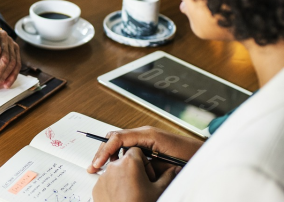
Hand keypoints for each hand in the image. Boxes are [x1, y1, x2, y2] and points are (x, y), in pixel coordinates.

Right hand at [87, 126, 202, 176]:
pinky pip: (129, 146)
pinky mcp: (149, 143)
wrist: (206, 155)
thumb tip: (127, 167)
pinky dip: (119, 155)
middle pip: (115, 137)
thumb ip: (145, 163)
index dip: (104, 150)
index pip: (118, 138)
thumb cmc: (191, 157)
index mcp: (147, 134)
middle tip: (94, 166)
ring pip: (120, 142)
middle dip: (102, 151)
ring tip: (101, 167)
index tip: (97, 163)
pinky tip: (117, 166)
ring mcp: (146, 137)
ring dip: (110, 154)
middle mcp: (145, 133)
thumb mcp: (166, 164)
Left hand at [92, 147, 178, 201]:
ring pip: (114, 171)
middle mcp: (114, 166)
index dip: (144, 162)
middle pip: (124, 161)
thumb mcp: (159, 190)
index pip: (136, 151)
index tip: (147, 174)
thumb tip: (175, 169)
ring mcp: (103, 176)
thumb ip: (168, 176)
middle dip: (133, 170)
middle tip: (140, 185)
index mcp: (130, 162)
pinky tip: (122, 198)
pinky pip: (106, 182)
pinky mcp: (96, 187)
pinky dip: (113, 187)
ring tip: (131, 193)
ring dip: (122, 178)